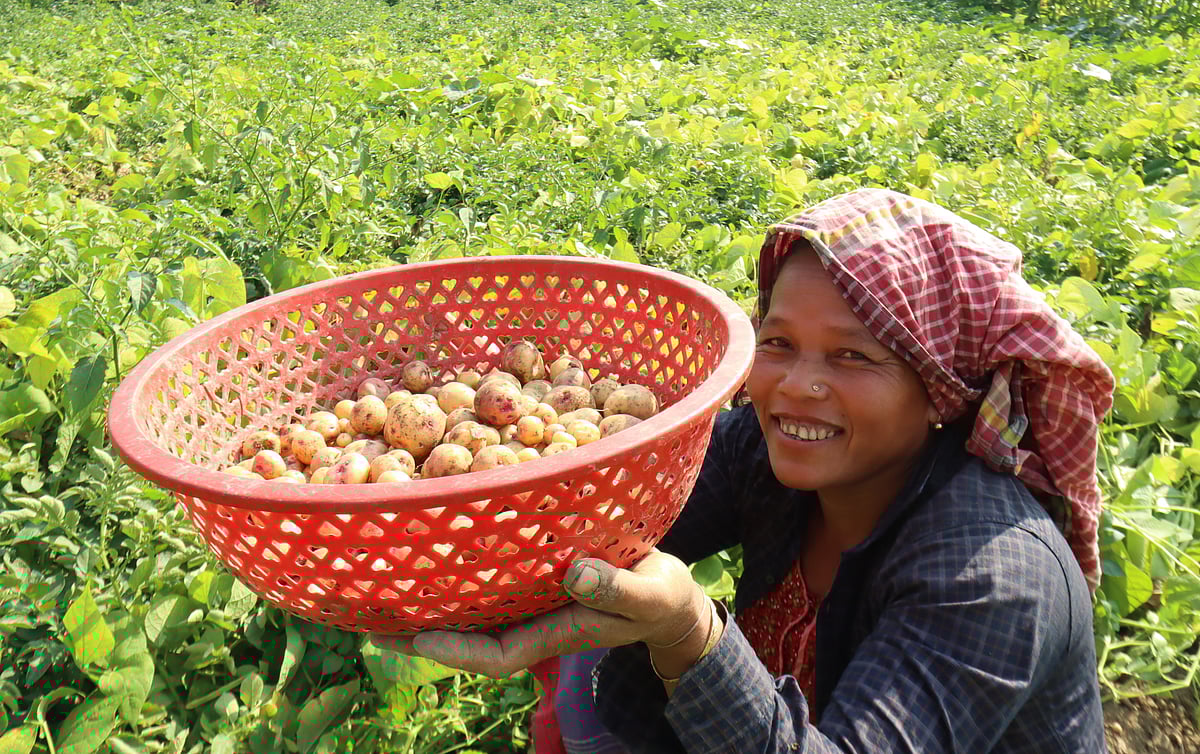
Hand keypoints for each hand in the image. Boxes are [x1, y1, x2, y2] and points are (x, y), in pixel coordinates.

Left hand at [368, 548, 710, 677]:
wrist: (669, 599)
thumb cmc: (661, 599)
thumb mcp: (648, 594)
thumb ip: (615, 589)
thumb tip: (575, 575)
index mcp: (556, 631)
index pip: (496, 653)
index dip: (455, 650)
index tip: (417, 641)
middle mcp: (534, 622)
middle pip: (469, 639)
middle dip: (420, 636)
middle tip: (369, 623)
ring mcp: (532, 606)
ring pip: (472, 614)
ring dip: (429, 609)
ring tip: (380, 597)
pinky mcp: (536, 584)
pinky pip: (488, 588)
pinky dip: (456, 581)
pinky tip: (428, 562)